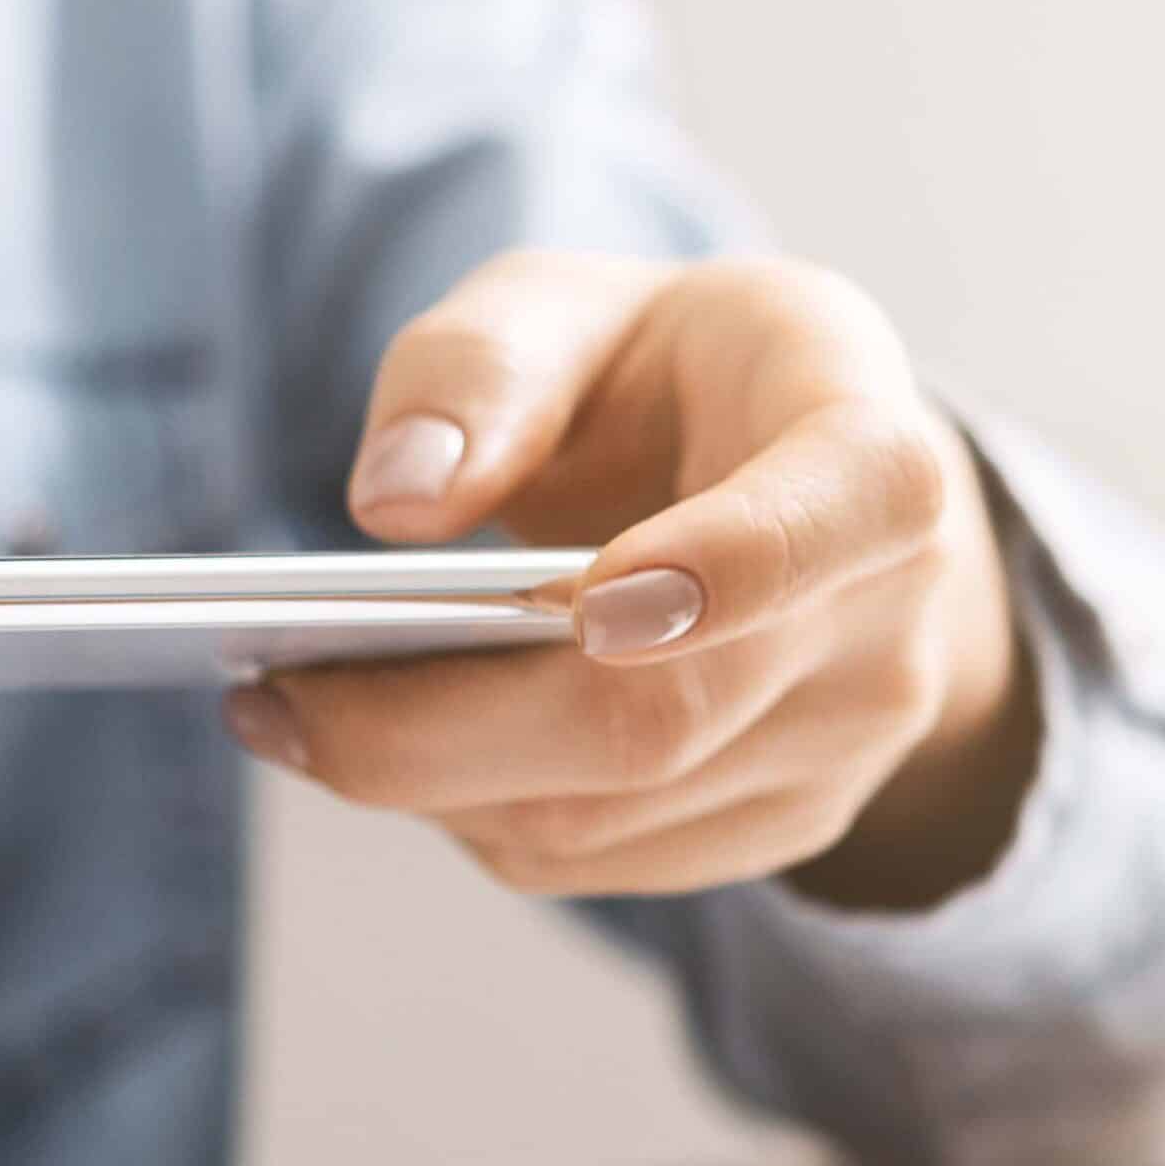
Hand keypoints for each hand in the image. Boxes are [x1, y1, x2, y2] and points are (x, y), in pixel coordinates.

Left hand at [231, 253, 1038, 908]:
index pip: (846, 512)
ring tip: (294, 710)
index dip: (731, 568)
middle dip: (445, 725)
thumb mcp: (576, 306)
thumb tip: (392, 501)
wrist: (794, 486)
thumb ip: (482, 364)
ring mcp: (847, 743)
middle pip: (661, 715)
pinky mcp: (783, 824)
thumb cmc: (670, 378)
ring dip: (431, 781)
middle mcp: (888, 616)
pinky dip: (473, 813)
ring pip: (610, 814)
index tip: (590, 603)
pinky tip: (395, 749)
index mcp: (869, 446)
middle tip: (276, 699)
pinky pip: (599, 859)